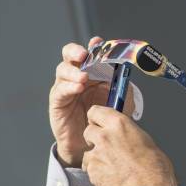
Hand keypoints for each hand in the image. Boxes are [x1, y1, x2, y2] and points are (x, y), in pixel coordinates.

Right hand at [49, 37, 133, 166]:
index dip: (93, 46)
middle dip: (75, 52)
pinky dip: (69, 86)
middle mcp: (76, 76)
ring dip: (73, 71)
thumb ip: (124, 88)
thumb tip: (127, 74)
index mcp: (92, 72)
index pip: (90, 53)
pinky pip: (61, 90)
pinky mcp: (58, 102)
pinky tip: (78, 88)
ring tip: (84, 77)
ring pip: (63, 70)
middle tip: (84, 55)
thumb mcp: (120, 103)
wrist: (90, 143)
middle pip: (69, 55)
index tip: (98, 42)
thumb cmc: (103, 119)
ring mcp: (65, 87)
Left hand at [82, 106, 179, 185]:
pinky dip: (98, 172)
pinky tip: (112, 176)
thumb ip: (126, 133)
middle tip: (106, 146)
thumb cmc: (154, 167)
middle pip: (88, 131)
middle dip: (94, 138)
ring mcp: (96, 155)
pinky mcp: (92, 172)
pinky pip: (90, 169)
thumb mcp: (144, 139)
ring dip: (96, 158)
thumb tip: (121, 133)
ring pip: (88, 153)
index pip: (95, 111)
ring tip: (113, 166)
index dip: (96, 118)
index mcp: (120, 125)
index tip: (98, 123)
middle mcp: (105, 137)